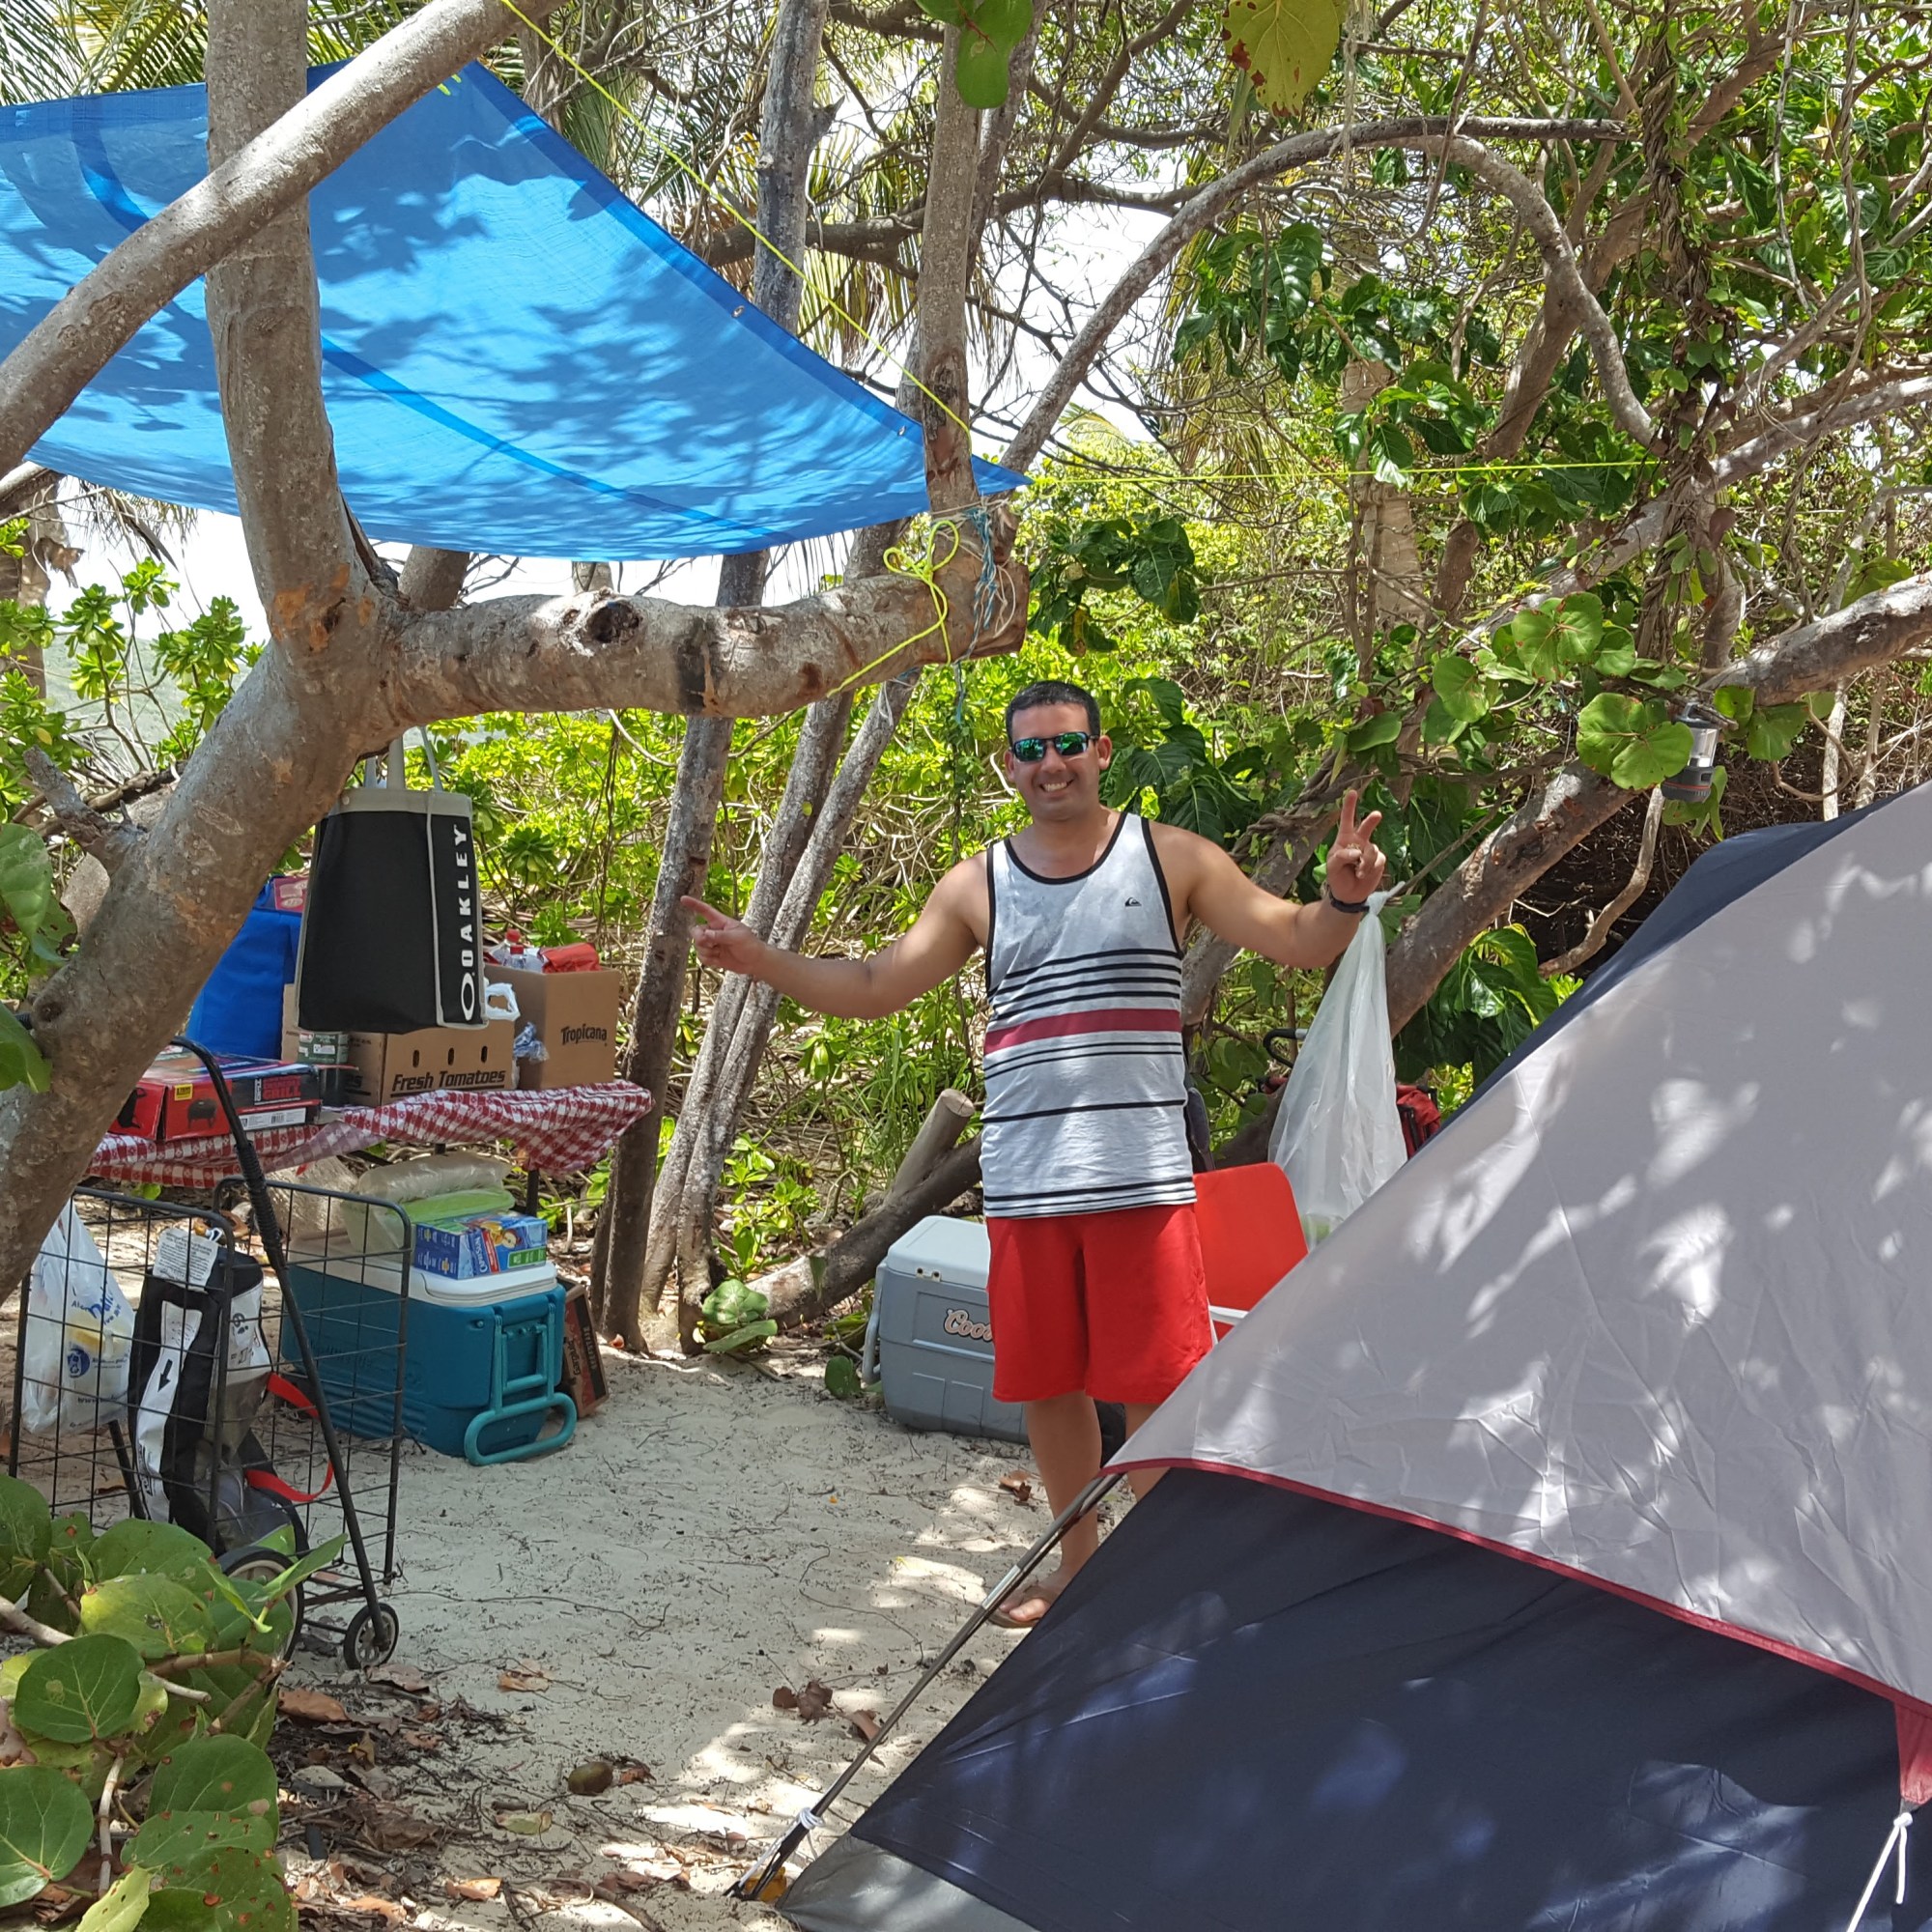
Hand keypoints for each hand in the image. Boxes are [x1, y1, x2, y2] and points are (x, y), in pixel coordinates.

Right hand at [681, 897, 766, 977]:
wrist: (754, 962)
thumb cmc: (749, 944)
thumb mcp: (738, 937)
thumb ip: (721, 935)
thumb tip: (705, 935)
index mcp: (720, 922)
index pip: (705, 911)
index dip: (694, 905)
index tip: (683, 899)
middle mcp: (713, 931)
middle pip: (695, 931)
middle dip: (700, 939)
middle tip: (712, 945)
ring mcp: (711, 944)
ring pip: (697, 946)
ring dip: (707, 951)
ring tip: (720, 952)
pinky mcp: (711, 955)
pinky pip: (701, 957)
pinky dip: (708, 960)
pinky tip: (719, 960)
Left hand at [1325, 790, 1386, 904]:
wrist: (1349, 894)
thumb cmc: (1337, 878)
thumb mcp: (1332, 867)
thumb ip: (1342, 856)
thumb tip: (1357, 851)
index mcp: (1344, 839)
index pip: (1347, 820)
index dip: (1349, 806)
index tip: (1352, 792)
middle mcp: (1358, 842)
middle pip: (1366, 827)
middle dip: (1371, 820)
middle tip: (1377, 815)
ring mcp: (1370, 850)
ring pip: (1371, 850)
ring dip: (1364, 863)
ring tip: (1357, 872)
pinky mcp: (1379, 860)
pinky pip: (1379, 860)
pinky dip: (1371, 868)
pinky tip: (1364, 875)